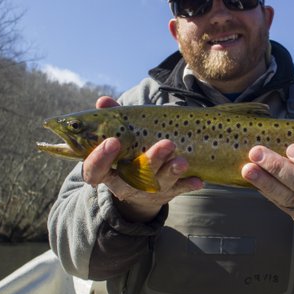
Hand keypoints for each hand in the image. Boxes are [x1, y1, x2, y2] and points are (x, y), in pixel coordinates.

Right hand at [82, 96, 203, 222]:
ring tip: (183, 161)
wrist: (139, 191)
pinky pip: (179, 190)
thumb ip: (112, 120)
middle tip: (167, 144)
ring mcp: (147, 190)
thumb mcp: (117, 141)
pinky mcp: (167, 193)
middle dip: (152, 160)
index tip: (113, 141)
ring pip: (160, 183)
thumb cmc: (126, 155)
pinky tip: (198, 180)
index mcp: (108, 171)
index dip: (101, 158)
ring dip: (173, 171)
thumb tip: (103, 101)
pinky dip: (188, 184)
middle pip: (136, 175)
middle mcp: (126, 184)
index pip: (95, 169)